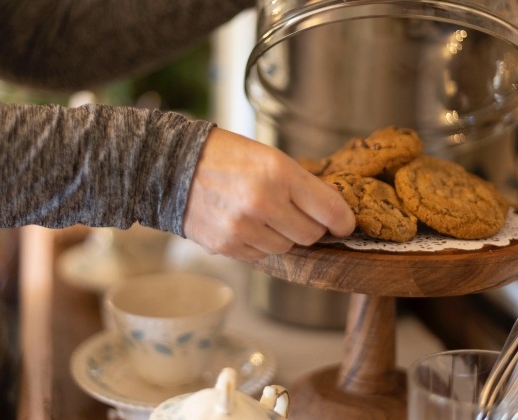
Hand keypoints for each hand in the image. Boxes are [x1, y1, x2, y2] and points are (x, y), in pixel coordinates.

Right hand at [183, 128, 355, 261]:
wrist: (172, 167)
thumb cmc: (224, 157)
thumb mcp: (269, 157)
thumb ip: (303, 184)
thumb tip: (335, 208)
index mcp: (278, 173)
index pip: (330, 210)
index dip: (343, 221)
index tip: (344, 223)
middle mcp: (263, 203)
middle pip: (310, 235)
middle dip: (310, 226)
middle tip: (296, 213)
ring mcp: (243, 228)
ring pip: (286, 248)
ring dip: (282, 236)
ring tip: (262, 214)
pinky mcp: (228, 246)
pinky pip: (261, 256)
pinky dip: (259, 244)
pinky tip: (244, 223)